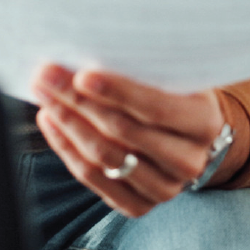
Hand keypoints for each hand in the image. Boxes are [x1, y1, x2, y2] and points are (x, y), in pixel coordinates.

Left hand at [31, 64, 232, 217]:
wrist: (189, 137)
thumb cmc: (175, 93)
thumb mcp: (175, 75)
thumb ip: (145, 66)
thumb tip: (92, 43)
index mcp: (204, 123)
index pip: (156, 107)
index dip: (117, 91)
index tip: (81, 74)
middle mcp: (189, 161)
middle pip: (122, 131)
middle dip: (78, 100)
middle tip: (47, 76)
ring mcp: (165, 188)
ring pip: (104, 156)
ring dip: (67, 122)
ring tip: (44, 95)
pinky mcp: (139, 206)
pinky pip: (93, 178)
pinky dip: (66, 148)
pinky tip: (51, 122)